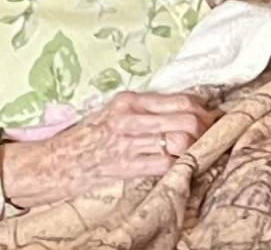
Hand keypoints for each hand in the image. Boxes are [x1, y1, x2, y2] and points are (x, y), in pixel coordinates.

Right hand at [0, 92, 216, 208]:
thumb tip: (184, 111)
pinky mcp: (124, 166)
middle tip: (215, 137)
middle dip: (207, 130)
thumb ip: (145, 110)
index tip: (216, 118)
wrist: (54, 163)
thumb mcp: (114, 113)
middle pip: (187, 119)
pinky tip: (183, 169)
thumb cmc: (87, 138)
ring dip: (197, 148)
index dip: (205, 110)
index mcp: (130, 100)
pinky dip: (179, 167)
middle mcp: (130, 117)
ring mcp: (128, 142)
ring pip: (179, 141)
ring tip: (203, 153)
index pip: (181, 99)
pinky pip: (163, 165)